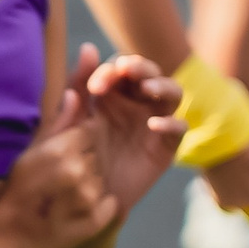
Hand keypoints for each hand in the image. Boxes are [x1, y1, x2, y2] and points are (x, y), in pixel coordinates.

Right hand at [0, 96, 120, 247]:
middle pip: (98, 154)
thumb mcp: (31, 151)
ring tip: (64, 196)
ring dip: (89, 185)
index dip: (77, 142)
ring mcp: (88, 199)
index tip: (60, 157)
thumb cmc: (18, 189)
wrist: (12, 237)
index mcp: (60, 150)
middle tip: (59, 180)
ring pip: (102, 178)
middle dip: (84, 162)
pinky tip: (75, 211)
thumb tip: (75, 94)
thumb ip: (59, 122)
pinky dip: (98, 207)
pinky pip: (110, 204)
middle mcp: (77, 172)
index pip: (89, 130)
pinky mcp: (96, 221)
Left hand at [76, 43, 183, 210]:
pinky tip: (155, 124)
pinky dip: (172, 123)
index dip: (110, 70)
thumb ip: (76, 87)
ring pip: (172, 92)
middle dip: (141, 67)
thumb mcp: (69, 122)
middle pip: (149, 73)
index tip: (94, 87)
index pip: (119, 69)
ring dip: (162, 85)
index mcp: (111, 95)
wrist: (82, 199)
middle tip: (128, 70)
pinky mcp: (165, 147)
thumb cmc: (72, 158)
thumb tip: (88, 47)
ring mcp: (153, 123)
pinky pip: (179, 128)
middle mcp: (136, 104)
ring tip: (148, 88)